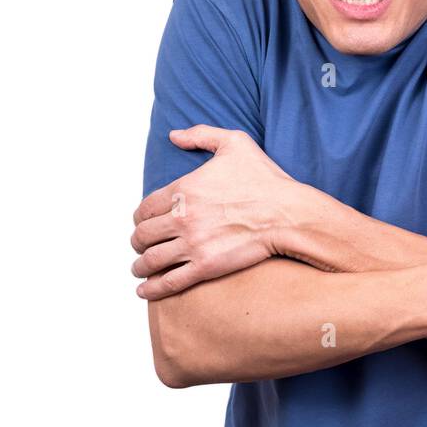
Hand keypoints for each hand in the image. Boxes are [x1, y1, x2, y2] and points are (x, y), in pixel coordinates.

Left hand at [131, 126, 298, 299]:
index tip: (144, 224)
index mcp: (183, 190)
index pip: (144, 208)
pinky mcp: (206, 266)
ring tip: (141, 269)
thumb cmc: (267, 180)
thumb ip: (202, 135)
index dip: (140, 218)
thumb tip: (174, 136)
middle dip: (138, 242)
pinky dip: (151, 289)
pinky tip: (144, 290)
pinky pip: (168, 282)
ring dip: (140, 266)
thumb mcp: (236, 143)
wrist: (289, 213)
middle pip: (142, 235)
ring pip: (150, 260)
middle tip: (143, 246)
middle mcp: (182, 217)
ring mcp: (193, 244)